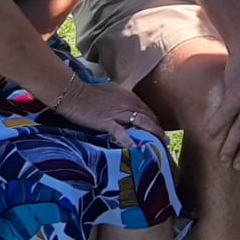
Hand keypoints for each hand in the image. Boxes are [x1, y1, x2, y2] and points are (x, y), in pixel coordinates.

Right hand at [54, 79, 168, 153]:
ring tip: (161, 145)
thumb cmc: (89, 93)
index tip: (159, 131)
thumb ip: (121, 99)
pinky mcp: (107, 121)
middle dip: (158, 129)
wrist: (73, 93)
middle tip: (166, 141)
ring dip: (153, 134)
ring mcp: (118, 113)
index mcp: (129, 96)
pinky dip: (129, 140)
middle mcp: (127, 103)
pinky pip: (121, 132)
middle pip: (149, 117)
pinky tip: (136, 148)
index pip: (147, 110)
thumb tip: (126, 107)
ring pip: (142, 123)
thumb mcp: (110, 92)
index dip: (155, 121)